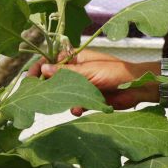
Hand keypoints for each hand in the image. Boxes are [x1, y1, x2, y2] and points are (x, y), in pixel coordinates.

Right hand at [26, 49, 155, 112]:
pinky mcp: (89, 98)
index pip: (51, 60)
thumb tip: (44, 69)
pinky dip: (75, 107)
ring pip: (64, 92)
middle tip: (40, 96)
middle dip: (48, 87)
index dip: (39, 68)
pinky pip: (75, 103)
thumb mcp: (89, 71)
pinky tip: (78, 110)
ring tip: (67, 103)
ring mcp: (83, 84)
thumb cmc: (116, 72)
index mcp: (76, 58)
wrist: (137, 88)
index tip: (30, 79)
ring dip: (63, 99)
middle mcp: (77, 71)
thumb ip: (66, 72)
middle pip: (55, 78)